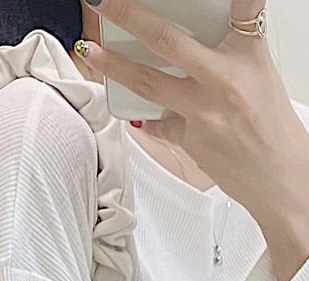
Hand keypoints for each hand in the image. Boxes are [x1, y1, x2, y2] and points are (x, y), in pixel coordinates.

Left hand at [76, 0, 308, 280]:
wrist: (277, 175)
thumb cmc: (270, 124)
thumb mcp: (261, 72)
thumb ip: (236, 44)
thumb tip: (227, 15)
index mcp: (247, 56)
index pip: (237, 10)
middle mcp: (222, 81)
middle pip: (169, 43)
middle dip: (134, 20)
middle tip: (110, 6)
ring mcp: (201, 112)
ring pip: (148, 82)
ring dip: (114, 66)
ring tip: (92, 52)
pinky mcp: (187, 139)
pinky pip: (157, 122)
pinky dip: (147, 115)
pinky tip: (136, 113)